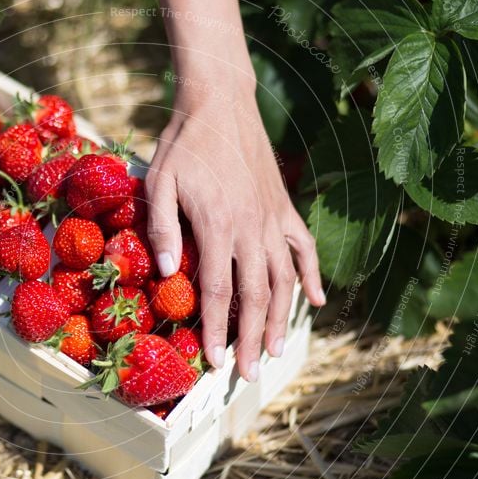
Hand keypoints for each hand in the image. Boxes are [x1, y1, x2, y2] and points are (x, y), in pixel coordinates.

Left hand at [146, 72, 324, 380]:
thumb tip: (167, 272)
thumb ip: (162, 228)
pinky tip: (317, 301)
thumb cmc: (184, 143)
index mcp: (218, 225)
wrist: (220, 103)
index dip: (218, 331)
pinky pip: (304, 248)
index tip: (217, 363)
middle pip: (256, 296)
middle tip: (249, 375)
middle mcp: (252, 228)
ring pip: (284, 280)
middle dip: (252, 340)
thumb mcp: (159, 181)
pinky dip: (312, 276)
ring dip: (282, 319)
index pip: (218, 292)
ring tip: (277, 351)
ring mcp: (273, 219)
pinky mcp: (285, 208)